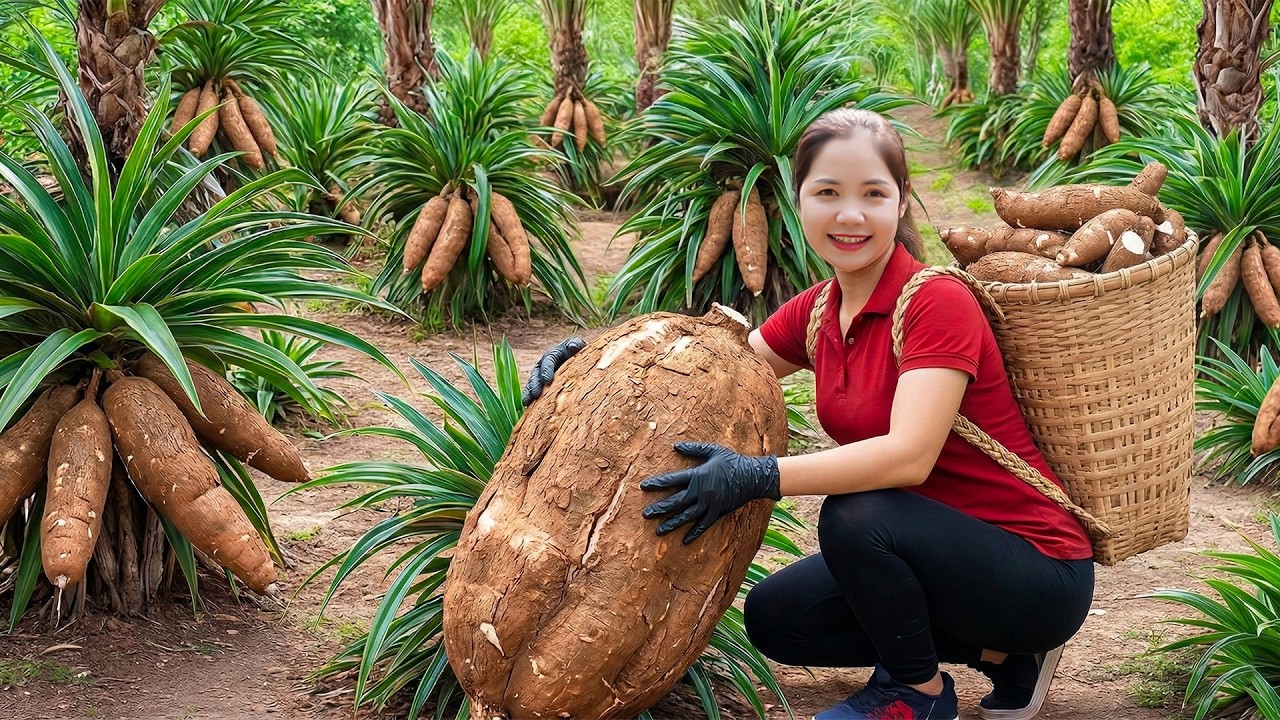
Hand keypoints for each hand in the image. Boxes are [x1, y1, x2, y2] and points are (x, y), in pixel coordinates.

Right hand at [521, 336, 585, 405]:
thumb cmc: (579, 351)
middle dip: (535, 384)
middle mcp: (543, 364)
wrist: (578, 360)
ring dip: (529, 392)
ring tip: (527, 402)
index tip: (547, 381)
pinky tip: (528, 408)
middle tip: (536, 394)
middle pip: (536, 374)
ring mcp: (541, 375)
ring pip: (532, 383)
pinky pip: (534, 392)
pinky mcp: (542, 385)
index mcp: (552, 354)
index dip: (546, 371)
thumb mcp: (579, 345)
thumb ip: (576, 344)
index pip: (548, 361)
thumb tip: (574, 346)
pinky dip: (531, 399)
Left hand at [640, 442, 780, 544]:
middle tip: (645, 514)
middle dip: (659, 508)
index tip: (644, 486)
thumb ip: (694, 449)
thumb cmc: (732, 461)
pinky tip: (684, 541)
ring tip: (658, 531)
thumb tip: (676, 445)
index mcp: (698, 475)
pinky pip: (704, 525)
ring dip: (672, 524)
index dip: (657, 483)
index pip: (672, 480)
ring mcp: (709, 504)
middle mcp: (701, 492)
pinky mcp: (717, 513)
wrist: (753, 477)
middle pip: (676, 502)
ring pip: (687, 516)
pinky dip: (694, 533)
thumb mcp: (713, 451)